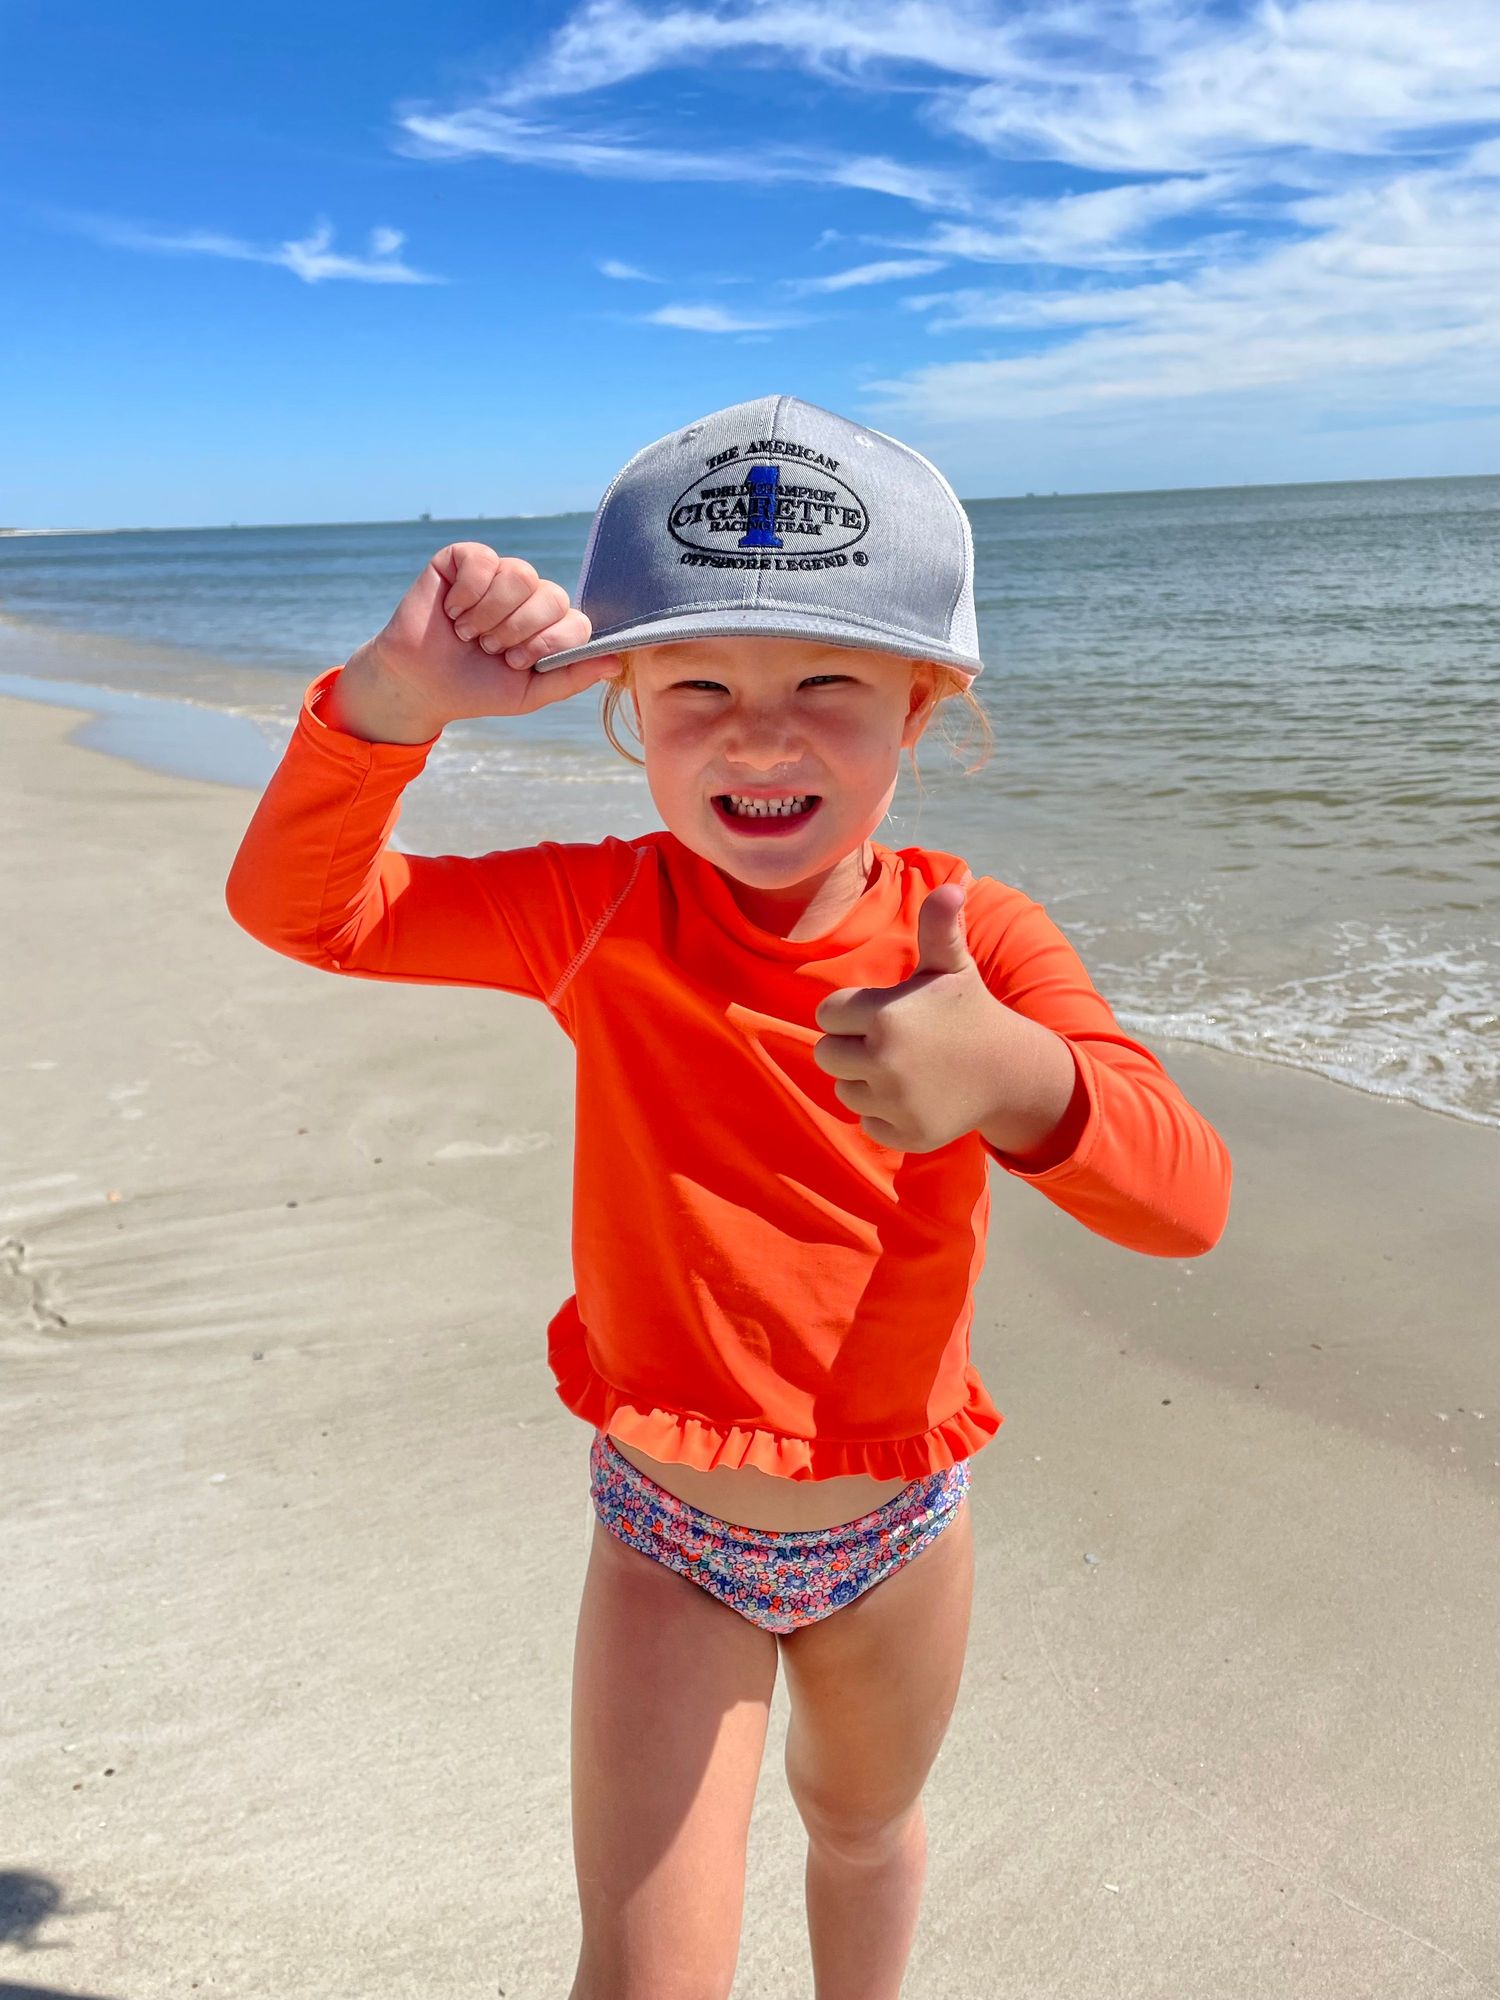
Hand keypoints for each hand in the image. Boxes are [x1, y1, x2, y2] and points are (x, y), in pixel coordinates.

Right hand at [365, 542, 620, 722]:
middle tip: (489, 649)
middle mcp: (529, 594)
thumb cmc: (476, 688)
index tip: (517, 662)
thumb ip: (571, 677)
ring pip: (520, 574)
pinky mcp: (465, 559)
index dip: (549, 641)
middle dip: (517, 631)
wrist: (421, 683)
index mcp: (549, 624)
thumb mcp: (529, 694)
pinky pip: (484, 560)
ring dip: (490, 614)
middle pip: (551, 594)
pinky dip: (467, 592)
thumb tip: (616, 662)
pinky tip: (452, 610)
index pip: (577, 619)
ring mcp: (498, 573)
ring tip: (468, 632)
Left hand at [812, 883, 1034, 1153]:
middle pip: (827, 1055)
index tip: (883, 1011)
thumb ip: (939, 927)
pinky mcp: (905, 1134)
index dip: (851, 1012)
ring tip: (903, 1067)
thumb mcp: (952, 967)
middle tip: (889, 1041)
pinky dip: (885, 1114)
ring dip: (865, 1081)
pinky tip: (915, 1096)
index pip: (827, 1015)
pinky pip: (868, 1123)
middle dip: (850, 1047)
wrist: (1011, 1071)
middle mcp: (883, 1062)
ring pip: (845, 1090)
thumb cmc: (970, 1011)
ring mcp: (894, 1102)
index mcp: (884, 1016)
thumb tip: (952, 887)